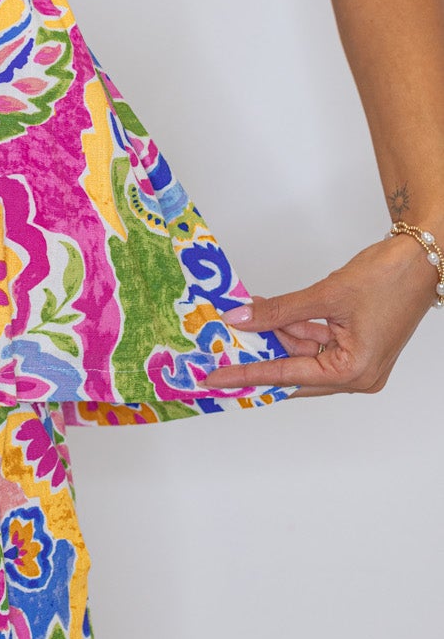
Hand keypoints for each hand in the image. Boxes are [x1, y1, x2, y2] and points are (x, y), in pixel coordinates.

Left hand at [202, 232, 440, 398]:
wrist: (422, 259)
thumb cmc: (388, 278)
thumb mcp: (325, 295)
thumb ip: (279, 311)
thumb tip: (240, 319)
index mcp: (354, 372)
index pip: (287, 375)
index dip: (248, 374)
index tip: (217, 380)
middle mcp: (358, 376)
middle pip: (295, 372)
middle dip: (259, 357)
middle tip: (222, 353)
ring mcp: (358, 362)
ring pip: (304, 355)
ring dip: (276, 337)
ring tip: (245, 319)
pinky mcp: (357, 346)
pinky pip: (316, 343)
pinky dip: (294, 329)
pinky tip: (269, 314)